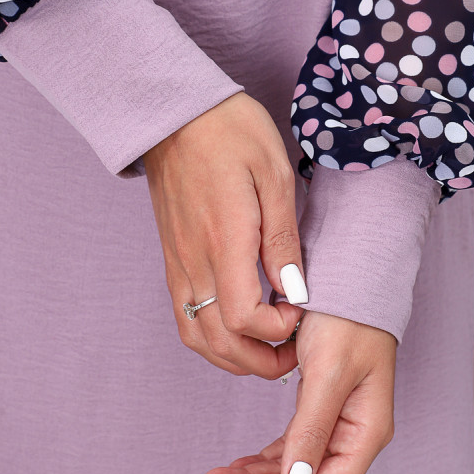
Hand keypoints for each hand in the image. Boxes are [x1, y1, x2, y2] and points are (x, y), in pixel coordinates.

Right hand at [142, 92, 306, 378]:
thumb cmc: (231, 132)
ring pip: (196, 337)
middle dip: (261, 362)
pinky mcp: (171, 258)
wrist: (175, 112)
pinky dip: (210, 336)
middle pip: (219, 343)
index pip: (245, 318)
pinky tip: (235, 326)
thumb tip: (295, 291)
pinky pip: (184, 315)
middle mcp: (194, 260)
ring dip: (233, 357)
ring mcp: (177, 262)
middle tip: (294, 353)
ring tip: (267, 348)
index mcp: (224, 240)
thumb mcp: (274, 174)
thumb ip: (283, 240)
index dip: (279, 331)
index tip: (302, 312)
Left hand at [186, 312, 395, 473]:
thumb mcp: (327, 372)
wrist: (348, 272)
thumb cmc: (346, 316)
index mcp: (365, 433)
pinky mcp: (317, 406)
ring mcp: (335, 421)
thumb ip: (312, 430)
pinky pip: (287, 446)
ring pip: (290, 469)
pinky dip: (260, 459)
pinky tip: (234, 466)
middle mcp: (353, 434)